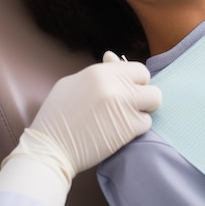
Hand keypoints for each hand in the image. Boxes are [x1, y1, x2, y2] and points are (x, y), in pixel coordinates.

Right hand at [18, 53, 160, 181]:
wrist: (50, 148)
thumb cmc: (57, 117)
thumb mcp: (73, 83)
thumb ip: (99, 71)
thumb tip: (113, 56)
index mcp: (100, 72)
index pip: (137, 69)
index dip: (134, 81)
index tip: (127, 90)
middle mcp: (114, 84)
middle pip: (148, 82)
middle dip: (142, 93)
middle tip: (129, 105)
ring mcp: (123, 105)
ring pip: (154, 100)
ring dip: (143, 109)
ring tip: (125, 118)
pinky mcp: (128, 127)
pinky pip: (146, 122)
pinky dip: (137, 128)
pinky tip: (119, 131)